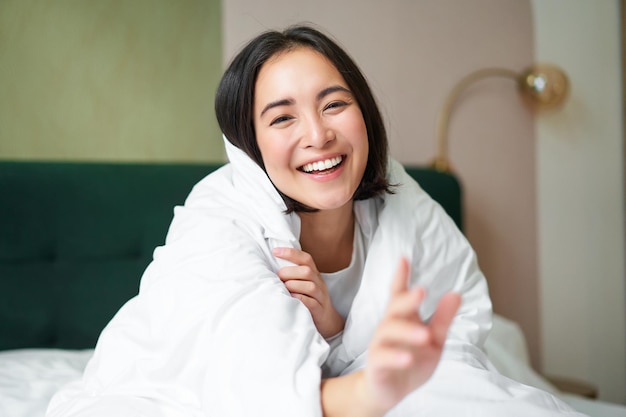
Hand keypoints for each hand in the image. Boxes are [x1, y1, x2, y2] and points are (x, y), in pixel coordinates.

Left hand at [273, 247, 344, 337]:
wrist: (328, 320)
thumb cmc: (310, 299)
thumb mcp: (304, 284)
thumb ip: (293, 275)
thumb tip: (271, 266)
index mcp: (314, 274)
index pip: (306, 258)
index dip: (291, 253)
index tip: (275, 251)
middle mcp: (319, 283)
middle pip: (307, 271)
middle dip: (289, 272)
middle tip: (278, 277)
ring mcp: (320, 296)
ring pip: (310, 286)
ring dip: (293, 285)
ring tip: (283, 289)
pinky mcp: (319, 310)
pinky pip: (311, 303)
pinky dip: (299, 300)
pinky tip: (290, 299)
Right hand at [364, 257, 460, 412]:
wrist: (390, 391)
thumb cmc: (412, 359)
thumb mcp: (434, 339)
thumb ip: (443, 319)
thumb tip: (456, 294)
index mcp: (403, 318)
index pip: (399, 292)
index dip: (401, 275)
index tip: (404, 257)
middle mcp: (388, 327)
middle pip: (394, 307)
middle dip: (406, 299)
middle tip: (421, 291)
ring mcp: (380, 345)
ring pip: (389, 332)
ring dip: (407, 332)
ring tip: (425, 335)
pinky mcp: (377, 365)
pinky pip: (383, 357)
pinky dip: (395, 357)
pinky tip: (408, 358)